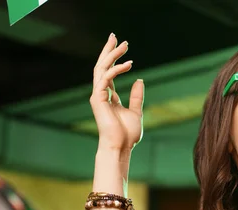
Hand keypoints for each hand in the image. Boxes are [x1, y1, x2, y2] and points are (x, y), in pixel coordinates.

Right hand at [90, 33, 143, 151]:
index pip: (109, 72)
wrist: (120, 146)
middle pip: (102, 66)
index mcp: (109, 96)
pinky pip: (106, 78)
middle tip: (115, 36)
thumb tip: (139, 80)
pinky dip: (116, 70)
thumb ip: (136, 96)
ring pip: (102, 69)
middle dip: (108, 50)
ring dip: (112, 55)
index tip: (123, 47)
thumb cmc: (127, 134)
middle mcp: (101, 93)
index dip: (114, 59)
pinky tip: (129, 64)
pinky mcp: (98, 98)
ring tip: (123, 44)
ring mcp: (98, 96)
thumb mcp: (136, 111)